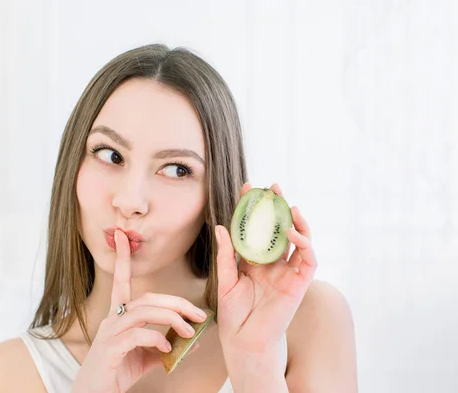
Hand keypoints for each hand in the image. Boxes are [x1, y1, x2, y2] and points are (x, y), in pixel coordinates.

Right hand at [71, 229, 206, 392]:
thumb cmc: (116, 374)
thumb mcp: (145, 358)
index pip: (122, 281)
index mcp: (119, 316)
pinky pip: (137, 334)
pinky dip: (157, 339)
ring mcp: (110, 332)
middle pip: (148, 298)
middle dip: (177, 302)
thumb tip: (192, 340)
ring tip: (189, 332)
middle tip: (200, 314)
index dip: (123, 259)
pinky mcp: (111, 348)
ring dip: (172, 319)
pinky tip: (167, 349)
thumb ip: (165, 347)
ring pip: (145, 312)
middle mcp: (113, 319)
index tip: (123, 237)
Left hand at [215, 182, 316, 357]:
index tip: (248, 187)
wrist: (243, 340)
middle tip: (272, 188)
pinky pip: (307, 260)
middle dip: (278, 207)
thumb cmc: (233, 314)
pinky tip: (292, 232)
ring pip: (298, 241)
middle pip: (279, 230)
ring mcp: (287, 273)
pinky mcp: (299, 284)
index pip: (256, 229)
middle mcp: (273, 264)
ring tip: (288, 205)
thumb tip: (221, 226)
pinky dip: (304, 244)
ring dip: (296, 222)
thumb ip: (226, 254)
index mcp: (255, 261)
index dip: (253, 208)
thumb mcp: (226, 279)